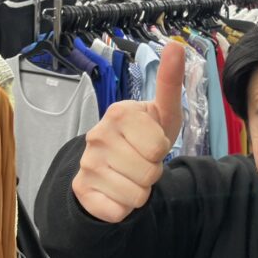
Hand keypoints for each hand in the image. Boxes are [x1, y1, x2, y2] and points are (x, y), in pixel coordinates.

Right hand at [73, 41, 184, 222]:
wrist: (110, 167)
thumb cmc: (142, 137)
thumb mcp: (161, 111)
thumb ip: (169, 81)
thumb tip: (176, 45)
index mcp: (119, 113)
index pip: (158, 146)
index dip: (161, 149)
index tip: (151, 142)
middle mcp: (97, 135)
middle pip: (149, 172)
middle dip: (153, 172)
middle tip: (141, 161)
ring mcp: (86, 164)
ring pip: (136, 195)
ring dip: (140, 190)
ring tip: (130, 175)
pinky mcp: (81, 191)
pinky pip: (119, 212)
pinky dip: (124, 207)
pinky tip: (116, 191)